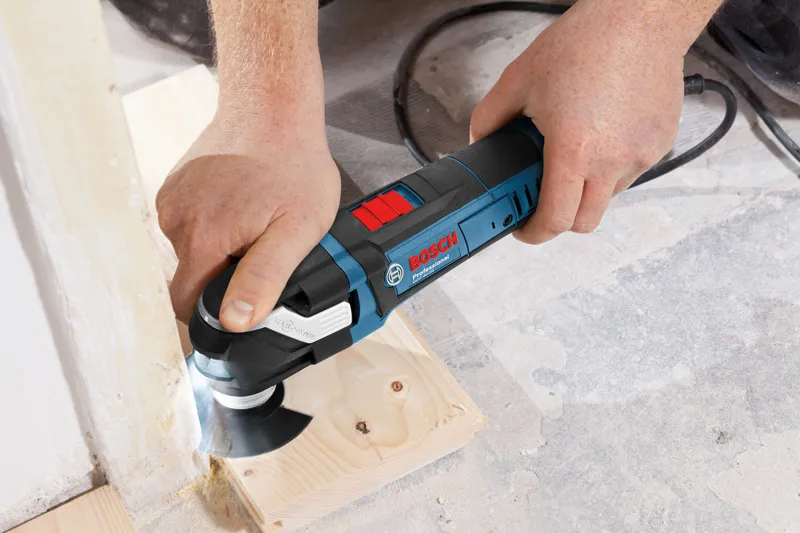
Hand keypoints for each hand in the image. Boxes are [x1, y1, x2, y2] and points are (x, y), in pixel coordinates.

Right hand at [156, 114, 339, 331]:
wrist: (273, 108)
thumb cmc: (293, 165)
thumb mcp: (297, 230)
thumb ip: (264, 278)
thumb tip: (234, 321)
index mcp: (202, 238)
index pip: (187, 304)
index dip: (215, 311)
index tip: (245, 299)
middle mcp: (176, 220)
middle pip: (190, 277)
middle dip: (223, 276)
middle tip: (262, 249)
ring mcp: (171, 200)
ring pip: (191, 251)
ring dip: (220, 249)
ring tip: (255, 221)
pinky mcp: (174, 186)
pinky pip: (189, 224)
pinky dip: (213, 225)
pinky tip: (240, 206)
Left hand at [470, 0, 685, 242]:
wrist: (640, 17)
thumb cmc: (586, 42)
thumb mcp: (518, 79)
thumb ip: (490, 119)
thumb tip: (481, 145)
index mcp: (574, 149)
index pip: (555, 219)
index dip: (533, 232)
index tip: (523, 226)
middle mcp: (612, 160)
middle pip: (583, 222)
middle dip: (558, 219)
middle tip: (541, 196)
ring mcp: (641, 155)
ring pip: (607, 198)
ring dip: (585, 189)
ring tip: (574, 148)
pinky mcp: (660, 144)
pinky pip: (630, 172)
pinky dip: (610, 166)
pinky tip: (601, 132)